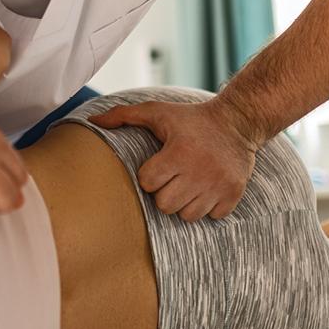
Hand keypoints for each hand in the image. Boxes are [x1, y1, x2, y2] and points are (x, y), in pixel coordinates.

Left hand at [89, 101, 262, 221]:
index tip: (159, 165)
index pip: (149, 183)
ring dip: (184, 203)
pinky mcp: (233, 194)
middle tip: (172, 178)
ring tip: (188, 184)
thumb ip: (122, 115)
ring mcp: (218, 185)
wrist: (237, 122)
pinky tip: (206, 189)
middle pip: (165, 205)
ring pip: (187, 216)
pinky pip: (212, 217)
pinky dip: (207, 207)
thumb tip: (91, 121)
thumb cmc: (190, 119)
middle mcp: (200, 171)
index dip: (150, 175)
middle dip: (164, 193)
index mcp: (179, 152)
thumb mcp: (157, 112)